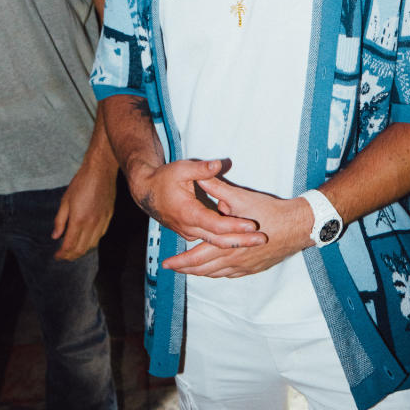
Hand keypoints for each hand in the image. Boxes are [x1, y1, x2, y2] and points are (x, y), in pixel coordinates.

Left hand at [52, 158, 115, 260]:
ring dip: (82, 251)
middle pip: (81, 249)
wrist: (101, 170)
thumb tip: (55, 236)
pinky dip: (91, 242)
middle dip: (71, 256)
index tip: (57, 256)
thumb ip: (60, 221)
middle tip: (63, 256)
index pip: (69, 245)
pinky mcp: (109, 217)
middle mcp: (92, 224)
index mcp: (79, 220)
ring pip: (92, 245)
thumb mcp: (65, 200)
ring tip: (73, 250)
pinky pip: (100, 236)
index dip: (62, 254)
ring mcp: (102, 221)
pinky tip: (86, 240)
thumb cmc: (81, 183)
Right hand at [131, 158, 267, 250]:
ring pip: (215, 244)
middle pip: (219, 240)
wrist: (146, 192)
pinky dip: (226, 243)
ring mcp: (189, 233)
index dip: (234, 226)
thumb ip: (202, 169)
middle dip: (242, 241)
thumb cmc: (164, 179)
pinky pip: (210, 242)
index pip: (216, 225)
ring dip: (236, 243)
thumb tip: (219, 164)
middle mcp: (189, 228)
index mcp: (188, 213)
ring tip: (258, 241)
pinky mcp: (191, 233)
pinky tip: (243, 242)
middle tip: (263, 240)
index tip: (252, 225)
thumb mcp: (181, 169)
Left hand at [163, 178, 311, 276]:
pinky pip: (231, 275)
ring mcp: (245, 265)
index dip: (180, 261)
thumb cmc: (269, 212)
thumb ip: (217, 189)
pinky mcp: (255, 266)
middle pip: (204, 270)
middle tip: (173, 268)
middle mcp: (234, 259)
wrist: (298, 226)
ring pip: (217, 274)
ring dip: (201, 273)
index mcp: (226, 244)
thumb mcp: (240, 197)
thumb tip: (200, 178)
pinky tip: (215, 271)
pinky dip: (218, 274)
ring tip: (190, 270)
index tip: (167, 262)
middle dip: (186, 269)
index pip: (196, 257)